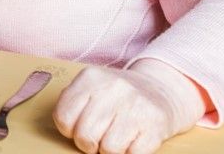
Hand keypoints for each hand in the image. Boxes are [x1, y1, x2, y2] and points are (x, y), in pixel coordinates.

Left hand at [53, 60, 204, 153]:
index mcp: (91, 77)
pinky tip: (132, 138)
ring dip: (110, 149)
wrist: (160, 89)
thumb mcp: (91, 87)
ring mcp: (136, 106)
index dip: (69, 130)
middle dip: (89, 143)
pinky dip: (130, 152)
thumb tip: (66, 127)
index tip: (79, 126)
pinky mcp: (155, 125)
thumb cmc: (118, 96)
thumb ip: (72, 103)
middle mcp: (114, 88)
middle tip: (98, 136)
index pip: (63, 117)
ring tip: (116, 136)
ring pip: (108, 149)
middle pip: (85, 136)